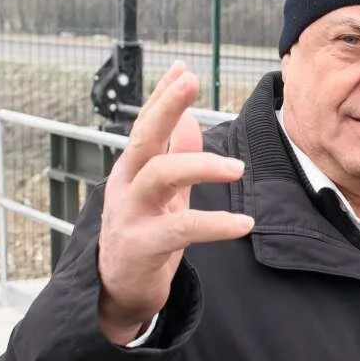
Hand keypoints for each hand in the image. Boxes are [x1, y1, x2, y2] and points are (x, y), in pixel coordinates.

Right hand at [96, 63, 253, 344]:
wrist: (117, 292)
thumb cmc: (143, 236)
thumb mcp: (161, 193)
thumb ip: (173, 155)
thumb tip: (189, 116)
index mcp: (131, 170)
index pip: (145, 124)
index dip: (162, 96)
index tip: (183, 68)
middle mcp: (125, 186)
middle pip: (144, 137)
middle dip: (166, 105)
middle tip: (190, 82)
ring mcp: (130, 214)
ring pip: (161, 175)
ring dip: (201, 165)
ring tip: (238, 169)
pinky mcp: (142, 246)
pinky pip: (181, 228)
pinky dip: (215, 224)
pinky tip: (242, 223)